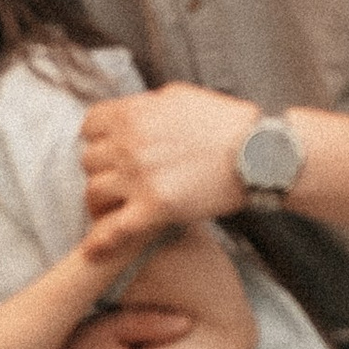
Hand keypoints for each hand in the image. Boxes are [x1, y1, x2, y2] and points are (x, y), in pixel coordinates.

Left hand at [80, 84, 256, 236]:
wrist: (258, 154)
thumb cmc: (226, 124)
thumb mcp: (180, 96)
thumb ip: (147, 105)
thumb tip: (132, 112)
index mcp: (134, 113)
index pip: (90, 126)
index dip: (99, 138)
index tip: (110, 148)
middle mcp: (130, 144)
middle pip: (89, 160)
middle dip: (103, 169)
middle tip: (119, 180)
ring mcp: (139, 178)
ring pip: (94, 192)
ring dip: (103, 200)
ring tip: (115, 207)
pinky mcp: (155, 209)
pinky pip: (114, 230)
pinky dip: (101, 242)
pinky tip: (93, 252)